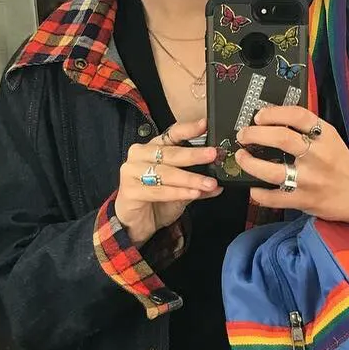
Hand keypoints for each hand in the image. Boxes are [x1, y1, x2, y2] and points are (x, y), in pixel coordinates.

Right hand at [115, 118, 219, 245]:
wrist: (136, 224)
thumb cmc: (156, 202)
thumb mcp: (181, 190)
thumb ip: (197, 184)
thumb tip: (219, 183)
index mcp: (152, 149)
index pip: (171, 134)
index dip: (188, 129)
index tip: (205, 125)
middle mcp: (139, 155)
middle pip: (170, 153)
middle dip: (194, 154)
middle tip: (213, 155)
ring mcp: (132, 171)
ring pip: (166, 173)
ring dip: (190, 178)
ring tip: (209, 183)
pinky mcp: (129, 190)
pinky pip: (158, 190)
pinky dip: (178, 192)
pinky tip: (193, 194)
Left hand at [235, 106, 348, 229]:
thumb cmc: (340, 162)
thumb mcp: (330, 138)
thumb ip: (307, 130)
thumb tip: (271, 120)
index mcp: (325, 136)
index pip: (298, 116)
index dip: (274, 113)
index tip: (259, 116)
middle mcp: (318, 156)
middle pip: (282, 139)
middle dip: (255, 134)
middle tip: (243, 135)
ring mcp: (310, 180)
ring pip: (273, 171)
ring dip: (250, 163)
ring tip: (241, 157)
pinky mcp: (305, 201)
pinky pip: (274, 198)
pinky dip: (259, 193)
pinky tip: (253, 187)